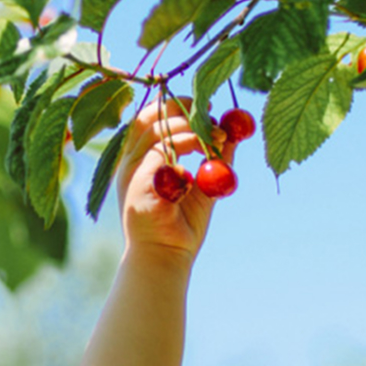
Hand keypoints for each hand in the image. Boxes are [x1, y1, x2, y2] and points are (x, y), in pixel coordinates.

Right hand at [115, 97, 234, 262]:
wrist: (166, 260)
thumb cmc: (181, 226)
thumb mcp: (203, 186)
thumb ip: (216, 158)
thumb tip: (235, 131)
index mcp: (140, 160)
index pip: (150, 117)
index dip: (176, 105)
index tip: (204, 108)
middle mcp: (130, 163)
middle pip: (150, 116)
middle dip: (182, 109)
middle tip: (210, 115)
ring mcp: (131, 174)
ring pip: (160, 131)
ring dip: (192, 129)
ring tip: (216, 140)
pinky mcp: (139, 187)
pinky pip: (164, 154)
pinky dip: (188, 150)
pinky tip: (203, 162)